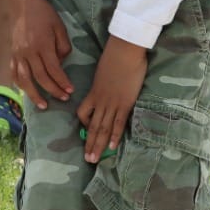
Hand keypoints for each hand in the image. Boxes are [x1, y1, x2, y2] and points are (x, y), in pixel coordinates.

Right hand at [4, 0, 72, 106]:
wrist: (23, 3)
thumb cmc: (44, 14)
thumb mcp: (59, 27)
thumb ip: (63, 47)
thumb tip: (61, 63)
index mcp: (42, 45)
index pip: (53, 69)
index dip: (62, 82)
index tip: (70, 91)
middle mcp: (28, 52)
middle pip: (40, 77)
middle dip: (52, 90)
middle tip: (63, 99)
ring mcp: (18, 54)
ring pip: (24, 79)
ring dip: (34, 94)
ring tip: (43, 105)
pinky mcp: (12, 53)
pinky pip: (14, 73)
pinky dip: (20, 84)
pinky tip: (26, 92)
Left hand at [77, 36, 146, 162]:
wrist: (124, 51)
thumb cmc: (115, 56)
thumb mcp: (103, 70)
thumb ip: (104, 80)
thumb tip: (108, 82)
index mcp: (94, 92)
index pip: (83, 112)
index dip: (84, 123)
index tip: (85, 131)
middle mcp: (100, 100)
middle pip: (92, 126)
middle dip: (89, 143)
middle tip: (87, 159)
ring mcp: (112, 103)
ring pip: (103, 128)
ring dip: (98, 145)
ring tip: (95, 158)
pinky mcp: (125, 103)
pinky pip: (118, 122)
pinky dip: (115, 135)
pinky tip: (112, 147)